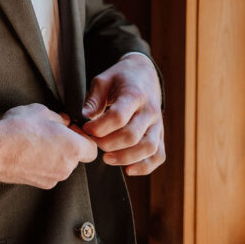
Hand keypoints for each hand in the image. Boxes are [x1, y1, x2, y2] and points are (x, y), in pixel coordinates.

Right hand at [0, 103, 98, 188]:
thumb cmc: (18, 128)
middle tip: (51, 133)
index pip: (92, 149)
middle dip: (66, 145)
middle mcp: (66, 167)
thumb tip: (64, 122)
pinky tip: (28, 152)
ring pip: (60, 165)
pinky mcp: (38, 184)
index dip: (85, 140)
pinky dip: (41, 164)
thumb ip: (59, 118)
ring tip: (36, 141)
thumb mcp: (42, 111)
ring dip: (53, 155)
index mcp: (73, 148)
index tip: (74, 132)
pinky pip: (47, 172)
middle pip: (75, 157)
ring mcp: (52, 178)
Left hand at [81, 54, 164, 175]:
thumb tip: (84, 118)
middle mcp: (150, 110)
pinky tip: (128, 170)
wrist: (144, 74)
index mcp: (134, 94)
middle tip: (93, 143)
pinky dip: (146, 166)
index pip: (118, 117)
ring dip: (125, 158)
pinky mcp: (160, 134)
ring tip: (106, 158)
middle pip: (132, 135)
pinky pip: (159, 155)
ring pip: (148, 148)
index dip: (100, 127)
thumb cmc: (119, 78)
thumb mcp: (103, 80)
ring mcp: (157, 124)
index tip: (86, 129)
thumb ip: (94, 99)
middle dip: (108, 144)